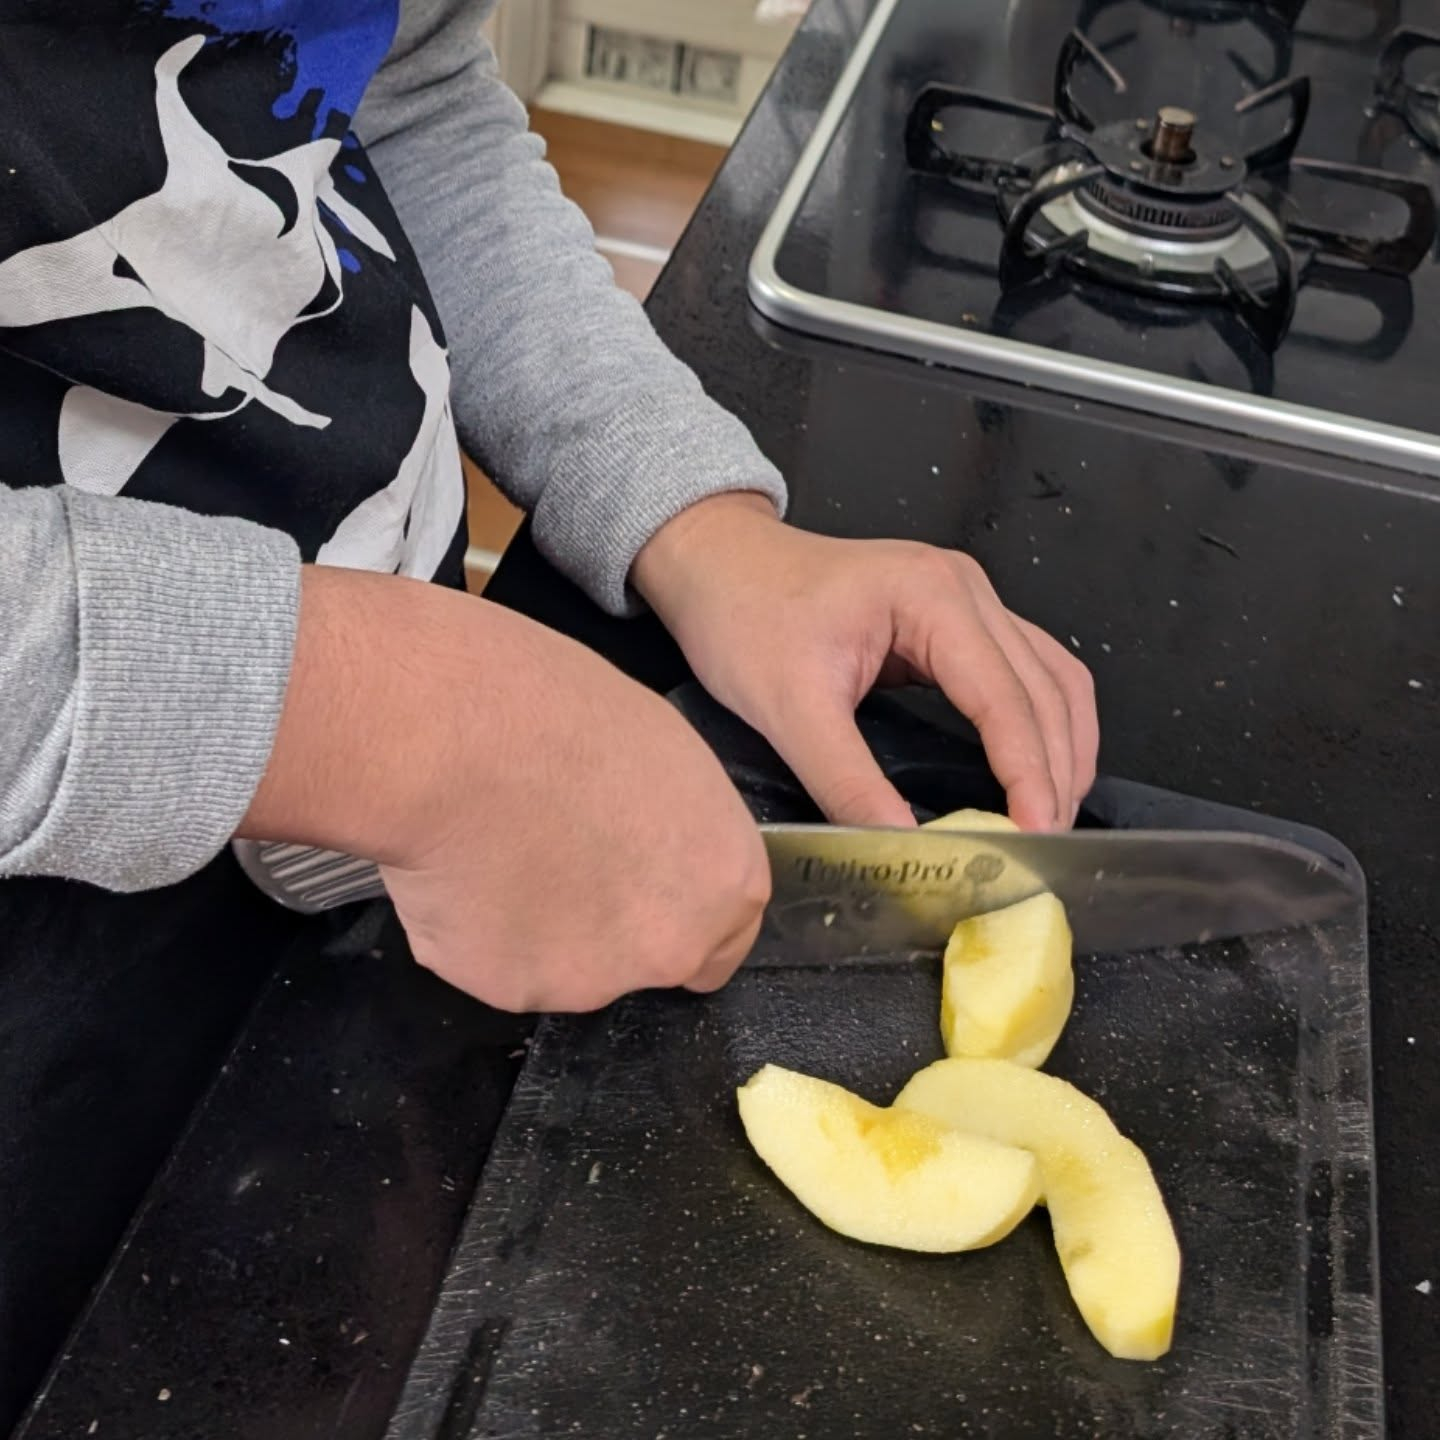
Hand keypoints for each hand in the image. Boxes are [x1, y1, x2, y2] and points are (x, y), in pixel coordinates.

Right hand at [241, 567, 769, 1010]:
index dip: (682, 907)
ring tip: (500, 852)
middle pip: (654, 958)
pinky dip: (482, 936)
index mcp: (726, 880)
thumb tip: (652, 845)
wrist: (457, 740)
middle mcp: (674, 946)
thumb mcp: (662, 755)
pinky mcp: (515, 992)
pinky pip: (499, 968)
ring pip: (571, 968)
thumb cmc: (563, 713)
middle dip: (618, 929)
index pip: (727, 934)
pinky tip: (462, 875)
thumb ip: (675, 826)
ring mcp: (595, 981)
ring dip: (544, 931)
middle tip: (566, 864)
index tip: (644, 883)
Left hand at [633, 495, 1097, 831]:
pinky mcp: (954, 619)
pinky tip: (1034, 769)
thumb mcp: (787, 708)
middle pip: (1045, 690)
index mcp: (932, 597)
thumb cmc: (742, 612)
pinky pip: (1026, 673)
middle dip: (1055, 771)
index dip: (1029, 773)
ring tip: (1049, 816)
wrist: (715, 562)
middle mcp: (964, 589)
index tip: (1036, 834)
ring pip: (1050, 678)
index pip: (1006, 700)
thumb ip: (847, 781)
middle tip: (1046, 843)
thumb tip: (902, 844)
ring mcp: (966, 599)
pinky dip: (1040, 725)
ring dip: (1062, 748)